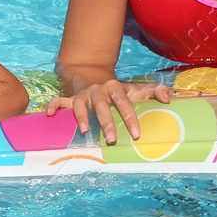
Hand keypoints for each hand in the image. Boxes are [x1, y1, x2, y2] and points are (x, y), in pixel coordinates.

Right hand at [47, 80, 171, 143]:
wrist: (94, 77)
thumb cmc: (118, 92)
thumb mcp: (135, 90)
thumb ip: (153, 92)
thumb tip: (169, 97)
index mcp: (115, 88)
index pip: (124, 102)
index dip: (130, 117)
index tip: (136, 134)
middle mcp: (98, 91)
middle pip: (102, 107)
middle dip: (107, 123)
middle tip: (113, 139)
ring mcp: (83, 95)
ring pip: (80, 105)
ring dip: (81, 117)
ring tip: (83, 132)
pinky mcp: (70, 99)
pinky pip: (58, 101)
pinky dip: (52, 106)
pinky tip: (48, 114)